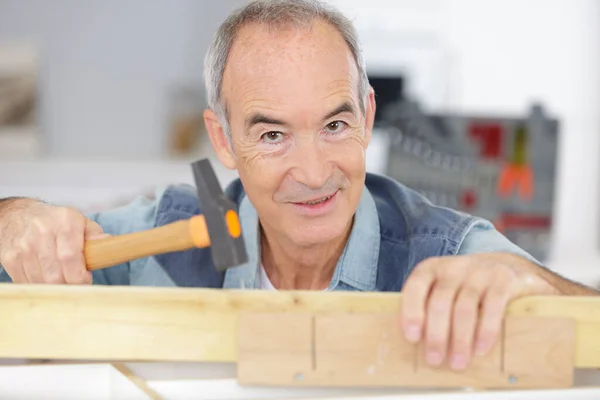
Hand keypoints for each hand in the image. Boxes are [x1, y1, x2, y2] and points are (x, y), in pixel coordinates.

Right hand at [0, 200, 106, 283]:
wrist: (19, 216)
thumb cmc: (57, 222)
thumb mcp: (80, 222)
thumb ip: (96, 235)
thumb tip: (108, 244)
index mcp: (65, 222)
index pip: (70, 257)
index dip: (79, 277)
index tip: (85, 280)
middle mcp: (41, 232)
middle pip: (55, 276)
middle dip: (69, 286)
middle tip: (75, 283)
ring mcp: (23, 247)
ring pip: (41, 283)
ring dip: (55, 287)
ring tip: (62, 278)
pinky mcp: (10, 259)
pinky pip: (28, 283)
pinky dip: (40, 286)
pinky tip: (45, 276)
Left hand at [400, 253, 559, 370]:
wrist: (504, 265)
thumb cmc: (463, 286)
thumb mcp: (441, 288)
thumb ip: (427, 308)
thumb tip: (416, 346)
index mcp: (430, 269)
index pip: (415, 287)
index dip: (411, 312)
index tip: (412, 338)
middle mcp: (452, 267)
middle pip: (440, 302)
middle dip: (436, 335)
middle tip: (434, 360)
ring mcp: (478, 272)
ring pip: (465, 308)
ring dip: (460, 339)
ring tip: (457, 363)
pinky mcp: (503, 279)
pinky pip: (493, 306)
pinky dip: (486, 330)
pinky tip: (480, 349)